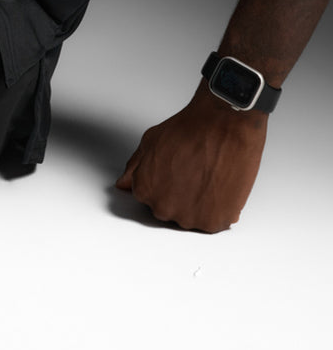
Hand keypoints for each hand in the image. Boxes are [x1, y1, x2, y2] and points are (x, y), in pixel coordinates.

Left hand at [115, 84, 266, 231]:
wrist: (224, 127)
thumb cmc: (191, 130)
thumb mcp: (151, 141)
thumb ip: (135, 167)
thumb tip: (124, 183)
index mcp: (144, 189)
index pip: (146, 196)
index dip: (161, 181)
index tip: (172, 171)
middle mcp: (163, 208)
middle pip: (168, 208)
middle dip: (177, 194)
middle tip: (191, 172)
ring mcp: (189, 218)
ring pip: (191, 217)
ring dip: (197, 204)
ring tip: (206, 177)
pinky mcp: (214, 222)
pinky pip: (212, 222)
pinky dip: (217, 209)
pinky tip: (218, 186)